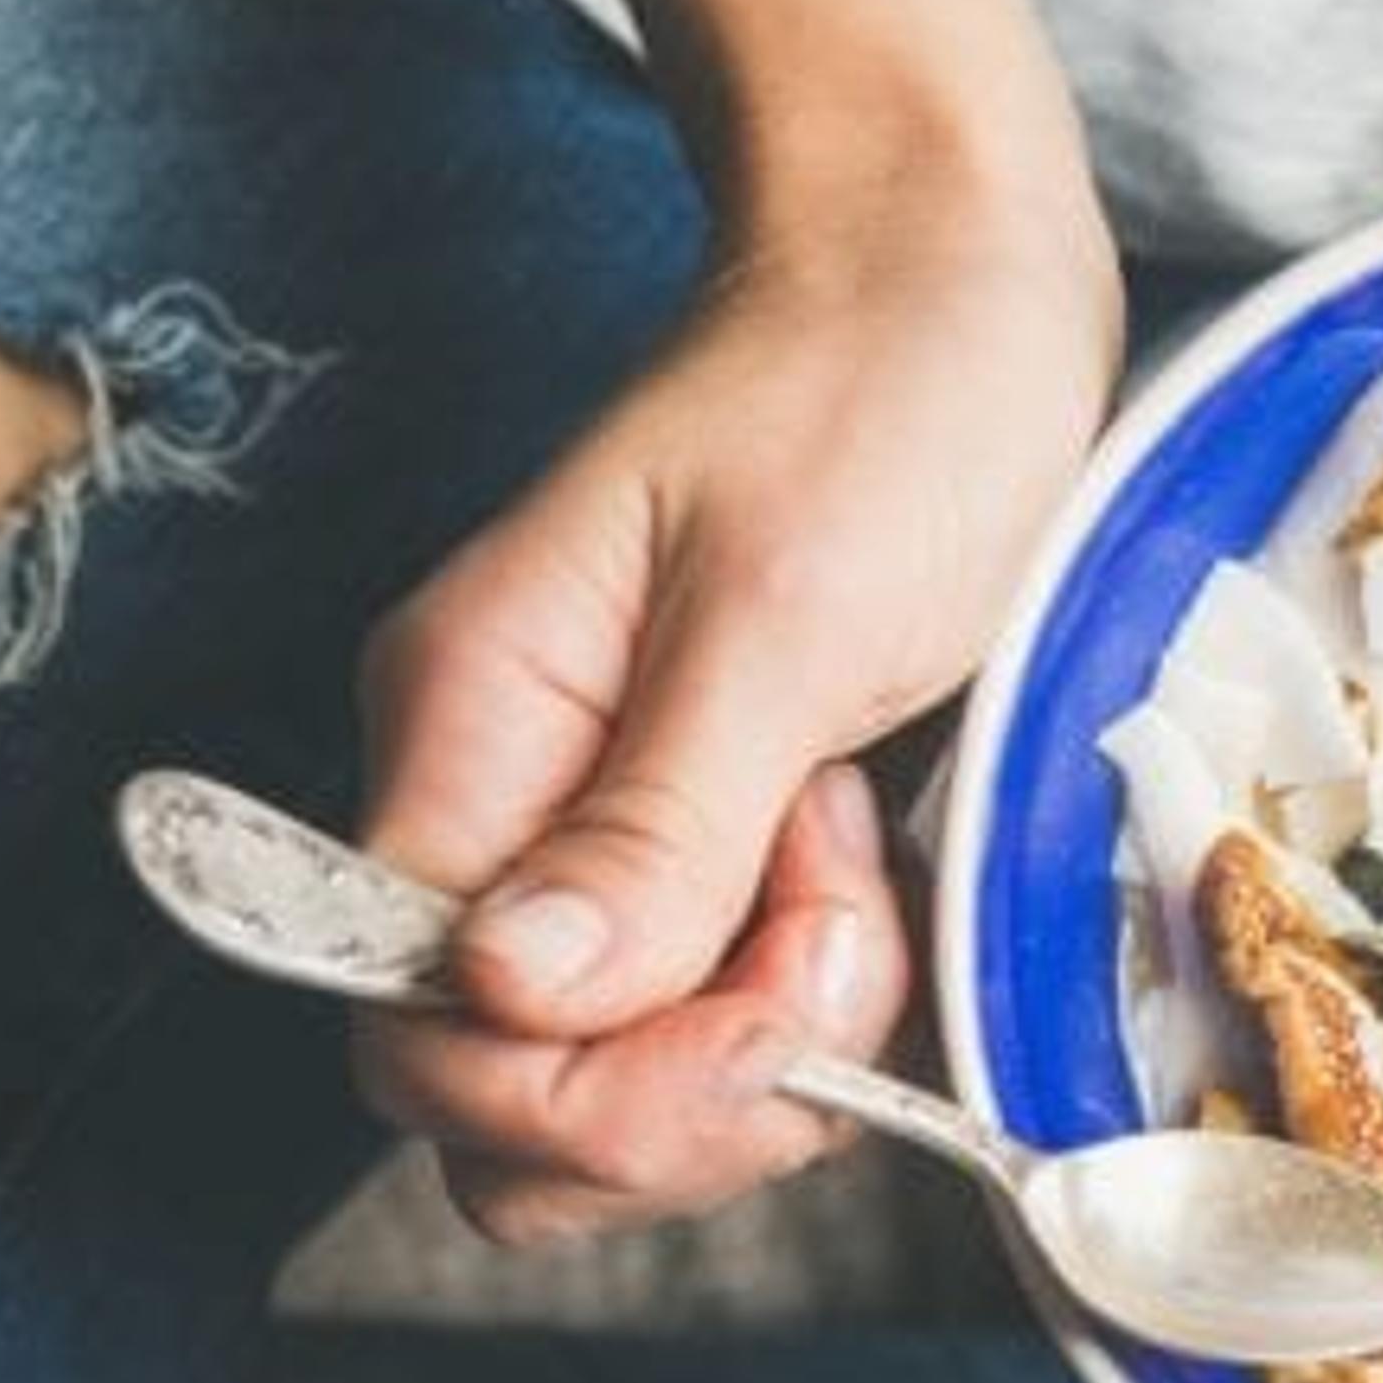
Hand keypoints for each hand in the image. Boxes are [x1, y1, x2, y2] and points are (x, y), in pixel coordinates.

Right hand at [351, 216, 1118, 1240]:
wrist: (959, 279)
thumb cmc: (875, 396)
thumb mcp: (779, 612)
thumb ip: (653, 822)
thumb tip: (507, 997)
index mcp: (467, 734)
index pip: (422, 1034)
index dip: (596, 1085)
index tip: (782, 988)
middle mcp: (510, 811)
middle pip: (510, 1102)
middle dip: (694, 1090)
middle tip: (841, 933)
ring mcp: (613, 843)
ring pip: (628, 1087)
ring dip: (774, 1049)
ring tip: (868, 871)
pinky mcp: (721, 859)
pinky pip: (727, 1024)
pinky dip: (823, 1008)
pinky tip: (888, 882)